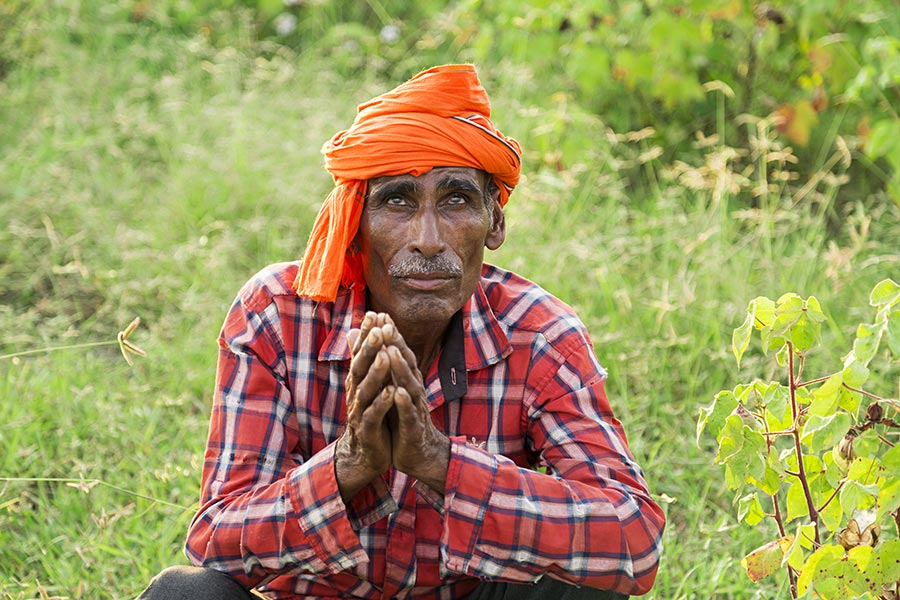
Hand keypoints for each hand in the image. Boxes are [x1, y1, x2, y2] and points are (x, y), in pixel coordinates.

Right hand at [334, 313, 394, 501]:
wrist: (365, 453)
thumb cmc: (370, 413)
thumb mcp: (366, 384)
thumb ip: (363, 358)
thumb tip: (354, 330)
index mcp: (358, 381)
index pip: (361, 353)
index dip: (367, 334)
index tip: (375, 313)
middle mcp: (356, 392)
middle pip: (361, 367)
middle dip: (370, 347)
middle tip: (378, 328)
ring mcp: (360, 411)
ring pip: (367, 390)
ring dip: (376, 372)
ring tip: (386, 355)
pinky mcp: (368, 430)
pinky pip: (374, 415)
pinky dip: (383, 404)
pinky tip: (392, 392)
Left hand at [381, 330, 450, 493]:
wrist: (419, 453)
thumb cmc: (401, 417)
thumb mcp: (389, 389)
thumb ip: (381, 366)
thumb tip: (365, 342)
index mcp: (407, 381)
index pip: (399, 354)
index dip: (391, 335)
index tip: (380, 315)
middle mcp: (413, 390)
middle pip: (406, 364)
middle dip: (397, 344)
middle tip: (386, 325)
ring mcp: (415, 408)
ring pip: (409, 385)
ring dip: (400, 368)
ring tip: (391, 352)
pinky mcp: (413, 428)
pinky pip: (409, 414)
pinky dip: (404, 403)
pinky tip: (397, 393)